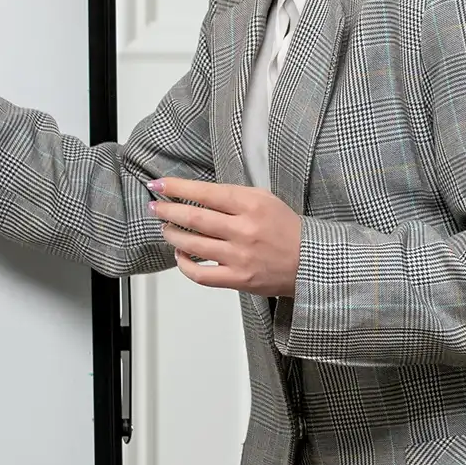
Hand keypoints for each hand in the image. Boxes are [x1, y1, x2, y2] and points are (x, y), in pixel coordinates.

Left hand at [149, 176, 301, 296]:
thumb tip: (199, 195)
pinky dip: (184, 264)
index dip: (177, 188)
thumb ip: (234, 197)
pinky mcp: (238, 279)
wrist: (310, 261)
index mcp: (252, 204)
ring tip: (166, 228)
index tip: (160, 184)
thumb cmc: (287, 229)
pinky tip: (180, 255)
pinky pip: (200, 274)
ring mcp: (239, 256)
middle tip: (155, 207)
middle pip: (194, 217)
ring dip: (173, 234)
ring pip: (192, 244)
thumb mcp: (266, 199)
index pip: (206, 193)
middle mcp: (244, 229)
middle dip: (168, 210)